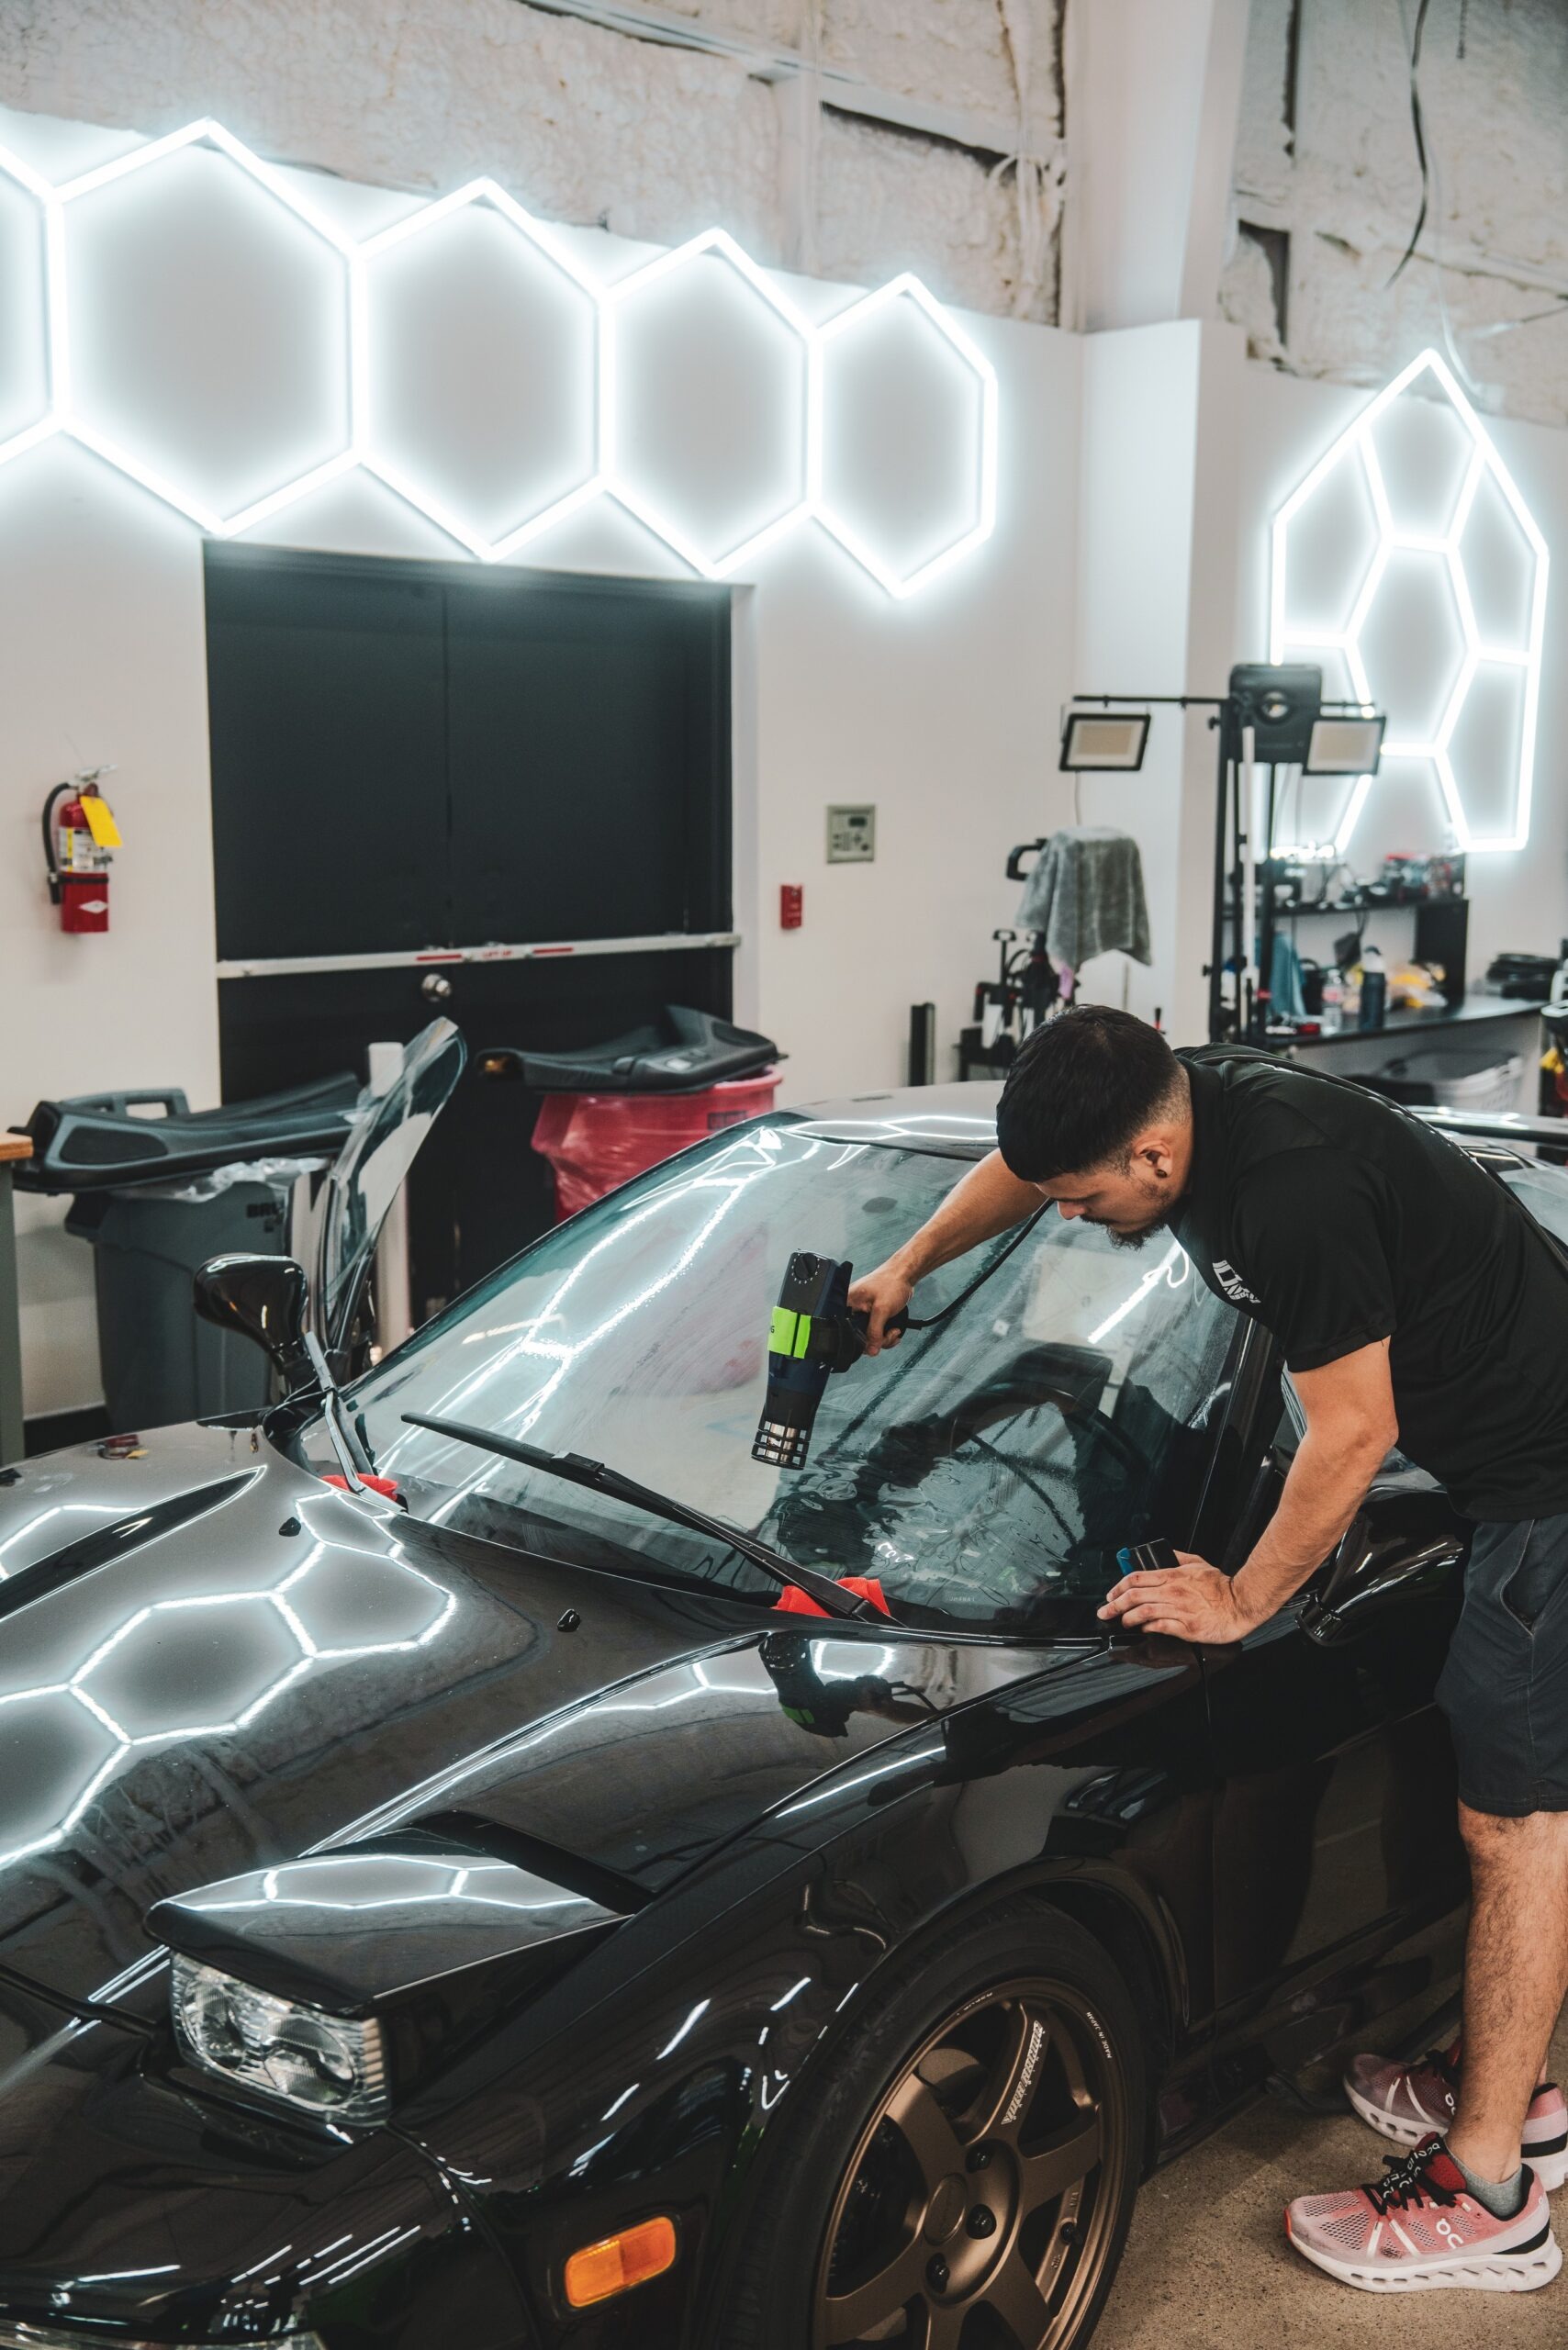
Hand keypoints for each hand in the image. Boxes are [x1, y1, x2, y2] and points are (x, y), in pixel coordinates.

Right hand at [848, 1259, 914, 1353]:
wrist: (903, 1275)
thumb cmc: (891, 1283)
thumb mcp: (882, 1309)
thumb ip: (875, 1332)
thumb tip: (871, 1350)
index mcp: (848, 1305)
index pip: (848, 1332)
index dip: (863, 1341)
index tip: (876, 1342)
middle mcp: (853, 1310)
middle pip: (860, 1337)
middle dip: (877, 1340)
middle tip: (888, 1335)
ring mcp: (863, 1313)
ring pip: (869, 1336)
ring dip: (884, 1338)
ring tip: (893, 1331)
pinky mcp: (872, 1315)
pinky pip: (875, 1331)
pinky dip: (886, 1334)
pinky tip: (893, 1330)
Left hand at [1097, 1552, 1259, 1643]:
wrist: (1240, 1604)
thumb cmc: (1221, 1586)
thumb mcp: (1197, 1563)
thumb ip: (1177, 1558)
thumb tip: (1164, 1554)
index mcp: (1172, 1576)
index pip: (1135, 1578)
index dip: (1118, 1587)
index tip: (1110, 1594)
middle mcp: (1172, 1592)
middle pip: (1133, 1597)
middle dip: (1114, 1605)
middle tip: (1105, 1611)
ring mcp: (1178, 1610)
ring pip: (1142, 1613)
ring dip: (1127, 1619)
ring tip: (1123, 1622)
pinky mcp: (1186, 1628)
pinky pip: (1159, 1627)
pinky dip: (1147, 1628)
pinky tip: (1144, 1629)